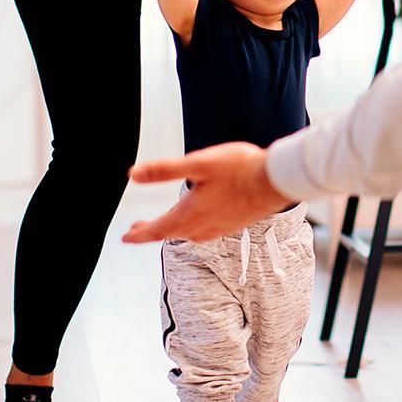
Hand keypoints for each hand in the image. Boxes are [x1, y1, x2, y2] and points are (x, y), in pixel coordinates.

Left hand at [121, 142, 289, 242]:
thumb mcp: (198, 163)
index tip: (124, 237)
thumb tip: (133, 174)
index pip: (157, 230)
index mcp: (190, 214)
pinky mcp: (233, 224)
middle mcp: (203, 226)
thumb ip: (164, 170)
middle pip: (171, 233)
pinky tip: (198, 220)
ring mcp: (219, 227)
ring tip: (164, 224)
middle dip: (152, 232)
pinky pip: (205, 231)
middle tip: (136, 230)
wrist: (277, 180)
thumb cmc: (240, 168)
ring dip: (172, 229)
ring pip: (188, 233)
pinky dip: (192, 228)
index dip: (138, 234)